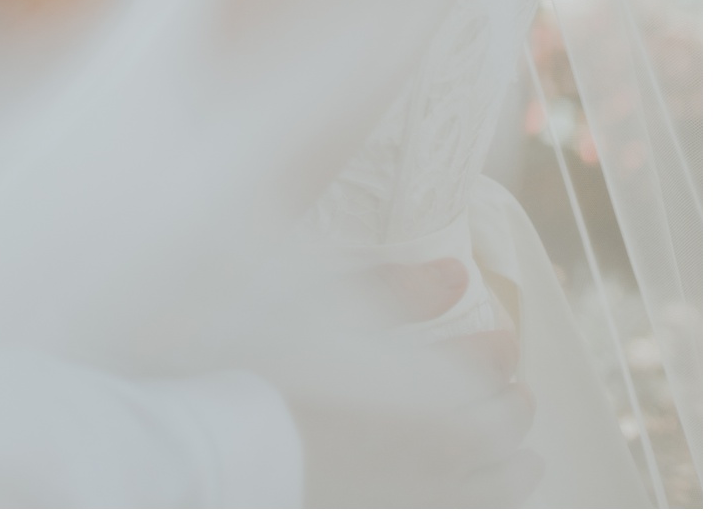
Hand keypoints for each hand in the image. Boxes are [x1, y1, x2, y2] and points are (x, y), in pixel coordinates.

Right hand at [296, 259, 540, 507]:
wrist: (241, 453)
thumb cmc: (281, 374)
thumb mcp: (333, 309)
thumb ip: (402, 291)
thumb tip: (457, 273)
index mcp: (428, 396)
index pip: (484, 367)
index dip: (498, 349)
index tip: (503, 336)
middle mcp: (441, 456)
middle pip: (501, 431)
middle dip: (514, 405)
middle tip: (517, 390)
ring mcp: (425, 503)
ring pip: (499, 491)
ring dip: (517, 470)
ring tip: (526, 460)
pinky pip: (469, 516)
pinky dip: (489, 508)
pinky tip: (482, 500)